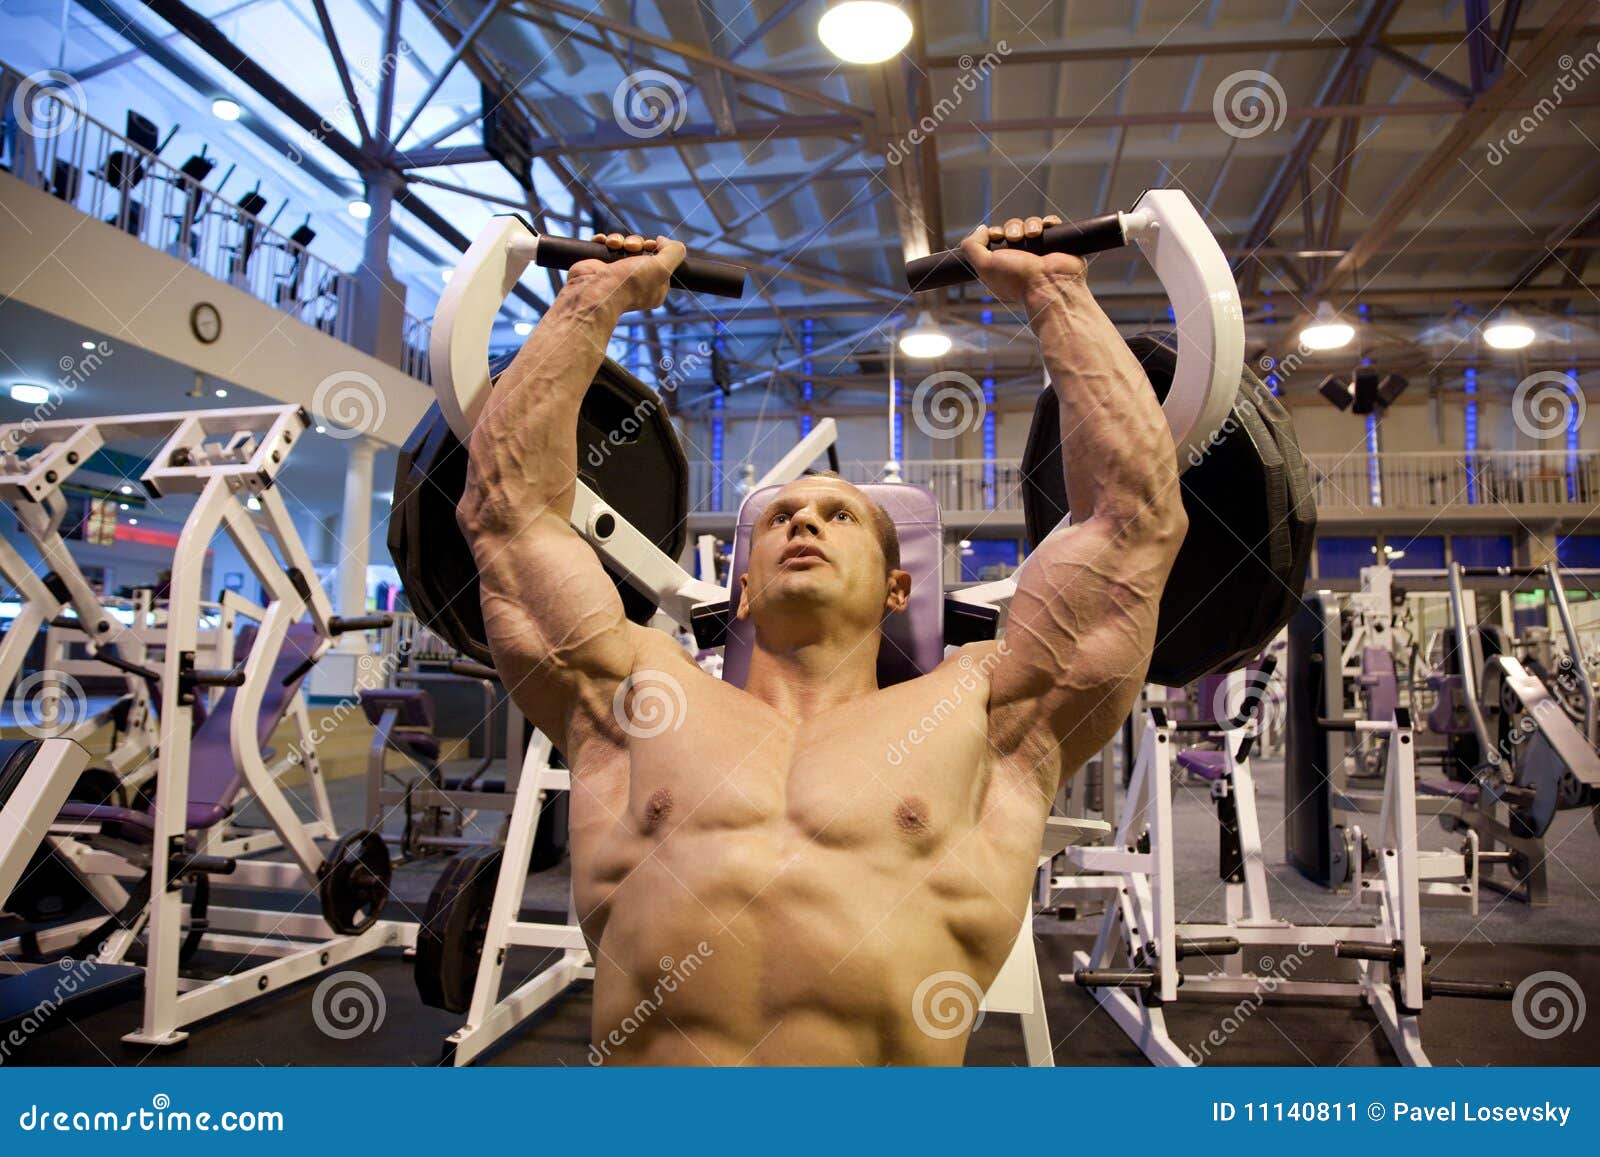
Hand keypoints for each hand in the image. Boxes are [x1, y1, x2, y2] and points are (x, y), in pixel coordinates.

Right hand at [567, 232, 686, 313]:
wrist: (595, 291)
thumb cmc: (629, 284)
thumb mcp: (663, 268)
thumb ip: (674, 252)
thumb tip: (663, 240)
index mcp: (654, 287)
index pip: (660, 261)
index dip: (656, 249)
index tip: (651, 246)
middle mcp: (635, 281)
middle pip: (641, 249)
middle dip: (636, 242)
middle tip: (632, 247)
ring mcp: (616, 273)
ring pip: (622, 245)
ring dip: (619, 239)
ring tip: (614, 245)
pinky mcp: (599, 266)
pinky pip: (604, 245)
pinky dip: (604, 240)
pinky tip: (603, 242)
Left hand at [957, 215, 1084, 304]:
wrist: (1050, 286)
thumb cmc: (1018, 281)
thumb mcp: (984, 266)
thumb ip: (972, 247)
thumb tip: (981, 228)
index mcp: (1003, 265)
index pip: (996, 239)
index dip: (995, 233)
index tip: (997, 235)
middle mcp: (1021, 258)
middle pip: (1013, 228)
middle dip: (1012, 228)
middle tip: (1015, 238)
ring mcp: (1040, 251)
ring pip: (1031, 224)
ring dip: (1030, 224)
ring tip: (1033, 234)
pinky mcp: (1058, 244)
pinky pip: (1051, 224)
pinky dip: (1048, 222)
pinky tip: (1046, 227)